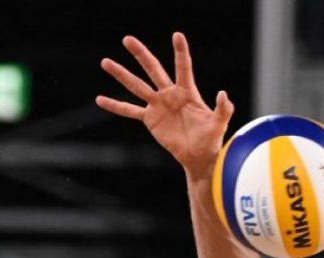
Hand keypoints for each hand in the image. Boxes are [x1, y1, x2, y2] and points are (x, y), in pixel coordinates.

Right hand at [96, 32, 233, 176]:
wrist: (199, 156)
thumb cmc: (212, 139)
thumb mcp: (219, 123)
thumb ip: (223, 108)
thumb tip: (222, 93)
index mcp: (187, 92)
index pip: (183, 67)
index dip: (180, 52)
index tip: (177, 35)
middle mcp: (170, 94)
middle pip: (153, 69)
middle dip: (140, 54)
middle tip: (127, 39)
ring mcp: (158, 105)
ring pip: (136, 86)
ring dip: (121, 74)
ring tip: (105, 62)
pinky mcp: (149, 119)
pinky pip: (129, 110)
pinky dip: (115, 106)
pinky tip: (100, 99)